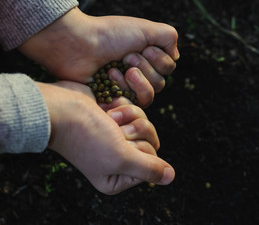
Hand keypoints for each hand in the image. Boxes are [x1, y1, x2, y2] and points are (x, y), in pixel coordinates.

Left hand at [20, 7, 178, 106]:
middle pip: (161, 83)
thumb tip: (175, 55)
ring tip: (120, 68)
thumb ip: (169, 37)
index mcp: (148, 56)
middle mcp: (140, 72)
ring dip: (137, 80)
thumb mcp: (146, 29)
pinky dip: (123, 88)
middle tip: (127, 56)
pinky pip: (133, 104)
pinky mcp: (116, 99)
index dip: (159, 59)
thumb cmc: (111, 35)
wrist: (80, 45)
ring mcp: (127, 87)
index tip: (144, 47)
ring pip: (150, 95)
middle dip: (146, 68)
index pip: (169, 67)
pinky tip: (109, 76)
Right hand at [36, 80, 174, 194]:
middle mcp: (119, 158)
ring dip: (129, 116)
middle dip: (135, 130)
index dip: (140, 149)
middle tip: (113, 131)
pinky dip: (123, 106)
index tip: (120, 145)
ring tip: (108, 118)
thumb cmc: (87, 137)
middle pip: (151, 142)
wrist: (62, 107)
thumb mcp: (121, 158)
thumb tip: (170, 177)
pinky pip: (136, 109)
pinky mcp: (116, 117)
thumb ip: (148, 168)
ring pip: (145, 123)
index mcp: (118, 176)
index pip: (152, 162)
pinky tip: (106, 109)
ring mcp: (117, 136)